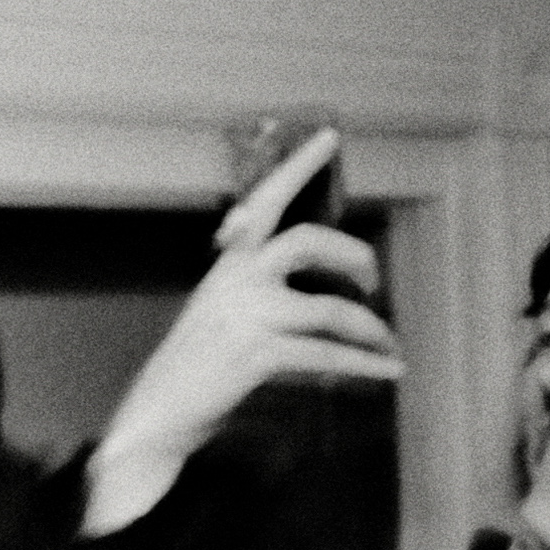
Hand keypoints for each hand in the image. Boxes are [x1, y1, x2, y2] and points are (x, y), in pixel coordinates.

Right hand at [86, 128, 401, 535]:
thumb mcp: (226, 310)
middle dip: (355, 257)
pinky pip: (328, 355)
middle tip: (374, 282)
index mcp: (230, 264)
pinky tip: (389, 373)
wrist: (158, 413)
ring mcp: (246, 316)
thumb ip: (264, 285)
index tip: (331, 136)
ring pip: (331, 309)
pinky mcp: (256, 354)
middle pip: (309, 241)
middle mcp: (236, 280)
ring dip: (372, 330)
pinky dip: (366, 365)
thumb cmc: (202, 362)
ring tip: (391, 347)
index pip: (264, 201)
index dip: (298, 167)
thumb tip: (328, 280)